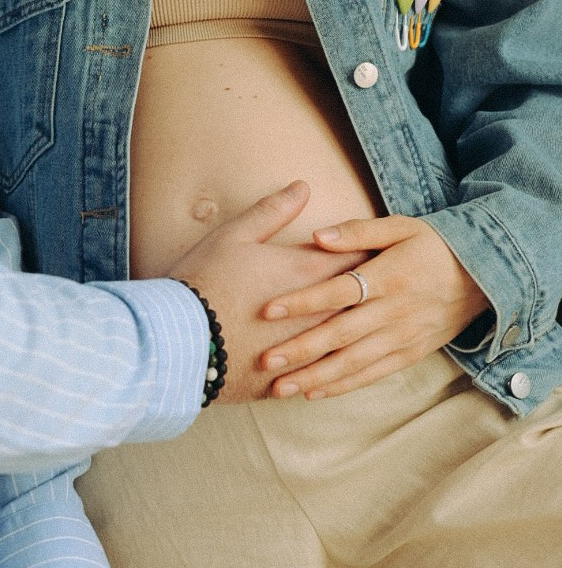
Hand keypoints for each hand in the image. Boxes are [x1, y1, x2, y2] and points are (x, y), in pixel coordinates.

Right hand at [173, 182, 368, 401]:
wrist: (178, 340)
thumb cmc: (205, 280)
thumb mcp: (235, 235)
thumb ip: (274, 211)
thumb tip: (303, 187)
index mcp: (307, 273)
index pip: (358, 256)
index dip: (371, 250)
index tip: (382, 248)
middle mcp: (317, 314)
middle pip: (362, 300)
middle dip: (374, 291)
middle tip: (389, 286)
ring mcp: (305, 351)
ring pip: (348, 343)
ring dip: (359, 333)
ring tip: (369, 328)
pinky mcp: (288, 380)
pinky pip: (323, 377)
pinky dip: (331, 367)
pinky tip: (334, 364)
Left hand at [259, 214, 489, 397]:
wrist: (484, 276)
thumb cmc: (434, 245)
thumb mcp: (401, 226)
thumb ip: (357, 230)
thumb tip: (317, 235)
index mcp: (389, 276)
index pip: (338, 292)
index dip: (303, 301)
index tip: (268, 310)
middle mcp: (395, 311)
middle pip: (341, 334)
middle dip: (301, 349)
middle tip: (265, 360)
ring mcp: (404, 337)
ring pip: (354, 362)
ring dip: (316, 377)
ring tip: (280, 387)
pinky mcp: (411, 354)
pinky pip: (373, 374)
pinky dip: (344, 386)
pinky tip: (314, 393)